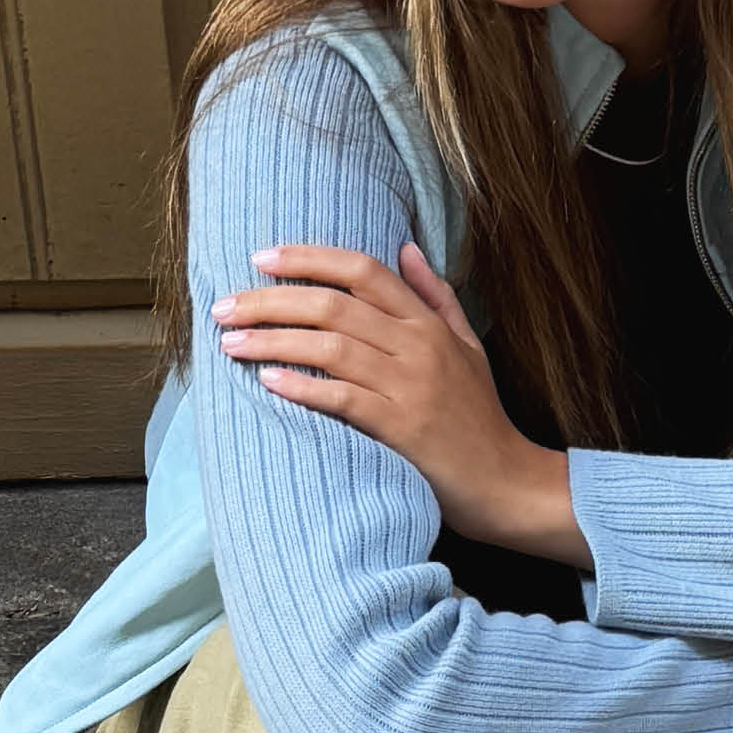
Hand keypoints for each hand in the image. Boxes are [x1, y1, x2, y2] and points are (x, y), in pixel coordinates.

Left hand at [210, 241, 543, 545]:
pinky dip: (302, 387)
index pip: (362, 271)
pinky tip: (269, 382)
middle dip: (270, 301)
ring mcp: (411, 387)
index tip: (261, 259)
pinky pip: (343, 399)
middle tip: (225, 307)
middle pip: (332, 305)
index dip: (307, 258)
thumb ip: (436, 297)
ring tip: (231, 343)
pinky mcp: (403, 429)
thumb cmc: (481, 419)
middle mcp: (419, 347)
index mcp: (429, 324)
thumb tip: (405, 248)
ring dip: (273, 341)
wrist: (507, 484)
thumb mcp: (468, 348)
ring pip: (330, 347)